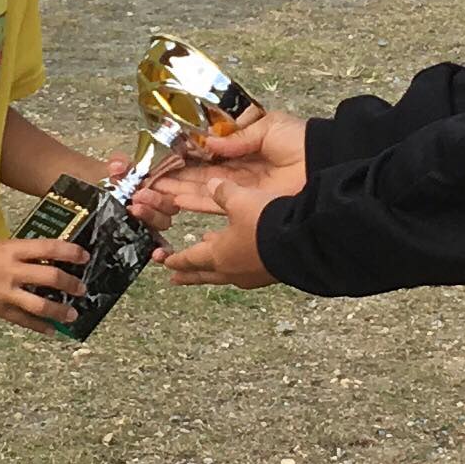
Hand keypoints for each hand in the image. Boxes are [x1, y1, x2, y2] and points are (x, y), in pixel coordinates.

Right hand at [0, 229, 89, 328]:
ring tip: (73, 314)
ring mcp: (3, 292)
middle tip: (82, 288)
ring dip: (60, 311)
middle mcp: (11, 270)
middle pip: (51, 278)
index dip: (70, 252)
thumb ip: (2, 243)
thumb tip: (13, 247)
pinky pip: (21, 320)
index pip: (48, 248)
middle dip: (71, 284)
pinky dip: (38, 327)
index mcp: (9, 249)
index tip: (83, 255)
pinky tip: (51, 331)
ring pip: (40, 305)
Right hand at [137, 110, 306, 222]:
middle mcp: (240, 171)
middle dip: (172, 178)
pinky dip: (193, 203)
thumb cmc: (302, 141)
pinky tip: (172, 203)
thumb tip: (208, 142)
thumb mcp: (266, 127)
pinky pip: (215, 204)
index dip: (184, 159)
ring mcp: (242, 190)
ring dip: (175, 192)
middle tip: (146, 182)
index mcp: (244, 149)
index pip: (208, 155)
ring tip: (150, 194)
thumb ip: (236, 137)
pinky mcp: (247, 205)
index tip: (161, 160)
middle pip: (199, 175)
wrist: (324, 162)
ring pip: (201, 191)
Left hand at [156, 173, 279, 289]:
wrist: (301, 243)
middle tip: (174, 279)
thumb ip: (223, 193)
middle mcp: (231, 270)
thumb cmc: (265, 224)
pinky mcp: (267, 274)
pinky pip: (243, 271)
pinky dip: (234, 264)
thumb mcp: (240, 201)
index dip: (175, 259)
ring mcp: (251, 275)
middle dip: (187, 275)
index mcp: (218, 255)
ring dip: (212, 269)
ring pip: (224, 274)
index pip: (189, 259)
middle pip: (203, 274)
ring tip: (207, 264)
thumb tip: (213, 184)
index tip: (163, 261)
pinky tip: (240, 256)